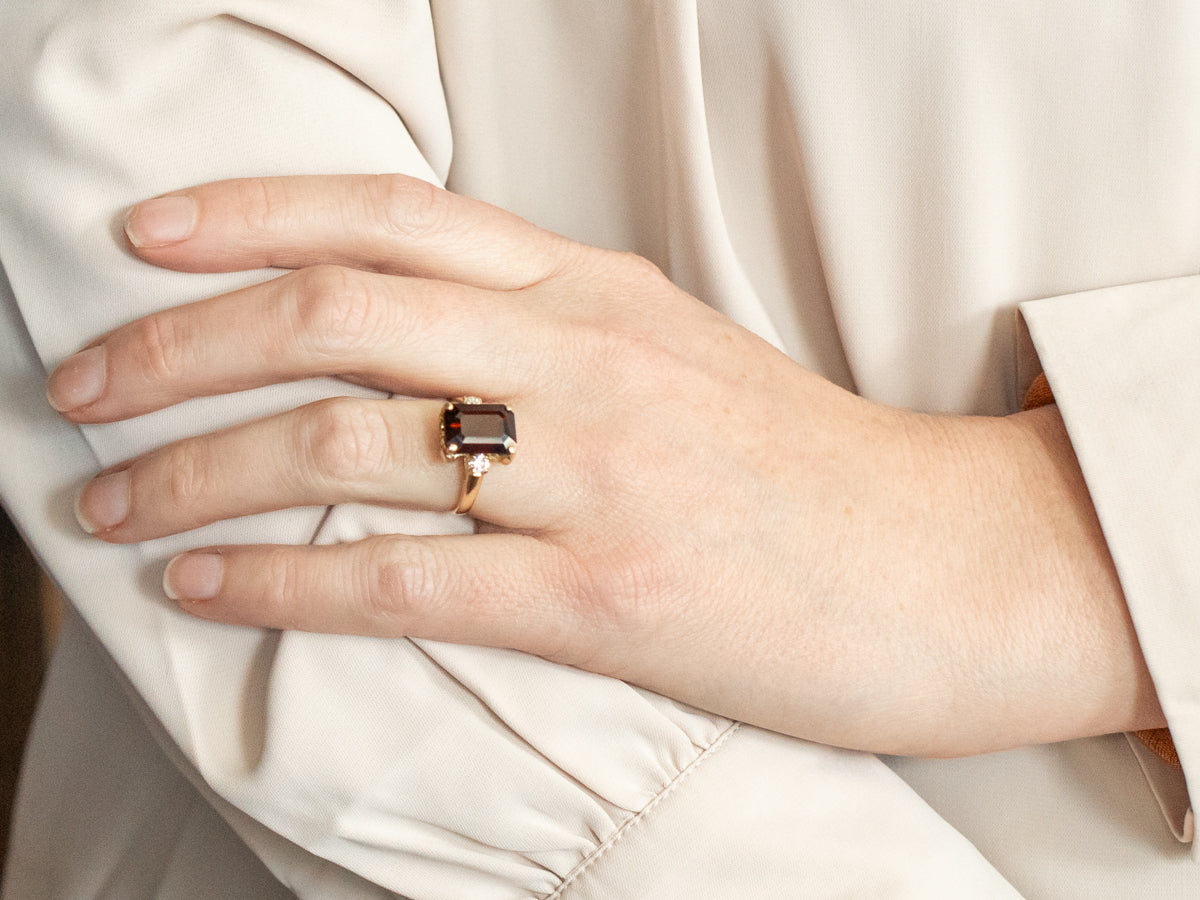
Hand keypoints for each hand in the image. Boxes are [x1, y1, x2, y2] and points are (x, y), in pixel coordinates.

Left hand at [48, 175, 1163, 755]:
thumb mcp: (676, 356)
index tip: (141, 237)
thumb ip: (551, 334)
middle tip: (77, 384)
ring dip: (196, 470)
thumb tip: (418, 345)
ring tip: (106, 507)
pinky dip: (279, 579)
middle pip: (337, 314)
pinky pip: (404, 578)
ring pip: (346, 447)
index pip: (393, 216)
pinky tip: (199, 583)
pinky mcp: (609, 595)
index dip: (249, 211)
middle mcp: (586, 360)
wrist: (947, 564)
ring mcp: (597, 474)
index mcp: (599, 291)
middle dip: (177, 345)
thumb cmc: (807, 470)